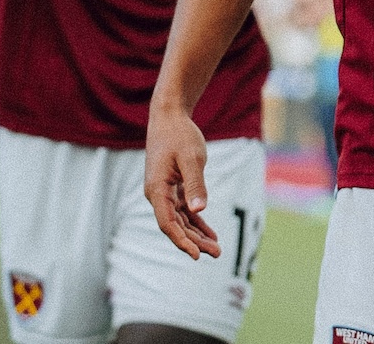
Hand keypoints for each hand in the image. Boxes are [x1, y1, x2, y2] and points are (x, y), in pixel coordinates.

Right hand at [144, 108, 220, 258]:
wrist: (170, 118)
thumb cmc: (179, 135)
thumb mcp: (192, 158)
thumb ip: (195, 184)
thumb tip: (199, 210)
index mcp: (157, 190)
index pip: (168, 223)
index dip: (181, 241)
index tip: (195, 256)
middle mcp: (157, 194)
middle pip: (175, 226)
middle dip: (194, 242)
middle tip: (217, 254)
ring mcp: (164, 192)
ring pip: (180, 220)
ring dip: (197, 234)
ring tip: (215, 249)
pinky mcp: (173, 188)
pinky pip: (184, 210)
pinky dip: (196, 221)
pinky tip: (209, 233)